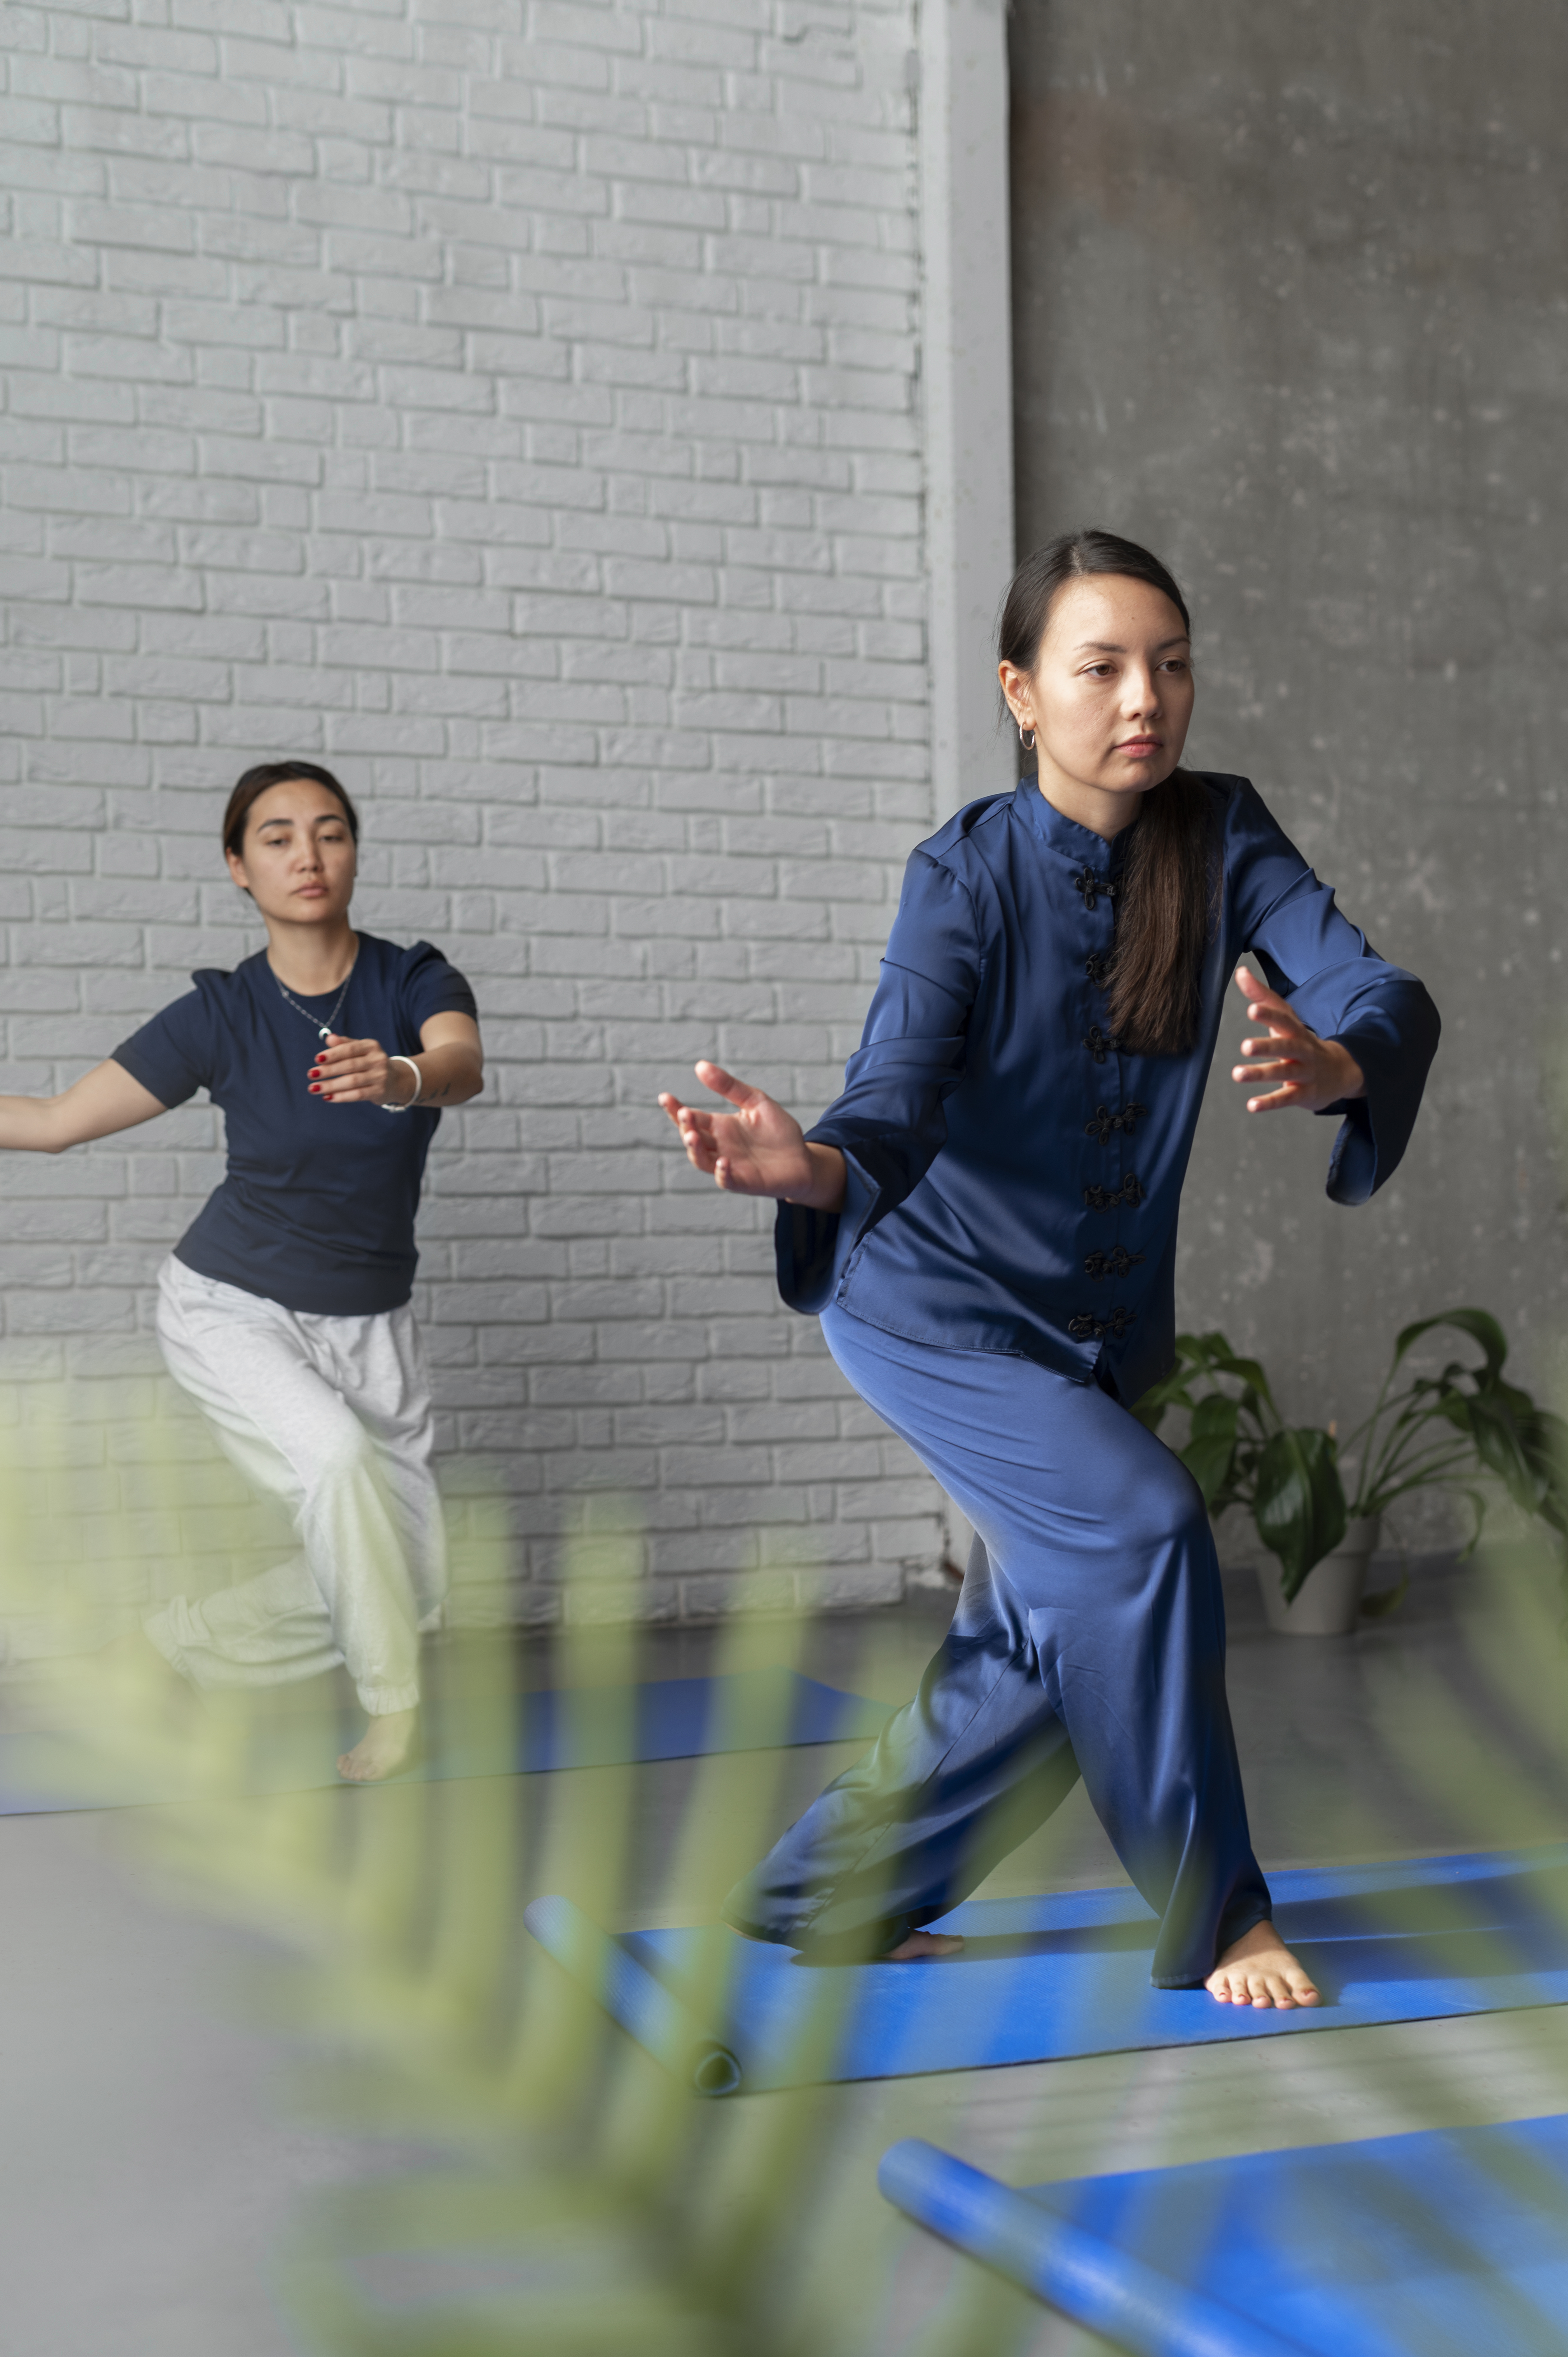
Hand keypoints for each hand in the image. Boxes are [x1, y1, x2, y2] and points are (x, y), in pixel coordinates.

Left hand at [308, 1033, 415, 1107]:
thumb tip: (328, 1038)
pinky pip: (357, 1095)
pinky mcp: (379, 1092)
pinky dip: (341, 1097)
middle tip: (311, 1074)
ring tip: (313, 1088)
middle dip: (328, 1071)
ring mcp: (380, 1077)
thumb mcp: (360, 1049)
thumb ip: (344, 1044)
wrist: (395, 1080)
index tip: (317, 1059)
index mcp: (371, 1046)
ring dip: (331, 1085)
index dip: (333, 1054)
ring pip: (352, 1081)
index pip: (350, 1049)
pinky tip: (327, 1097)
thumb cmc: (370, 1062)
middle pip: (349, 1066)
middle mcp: (378, 1060)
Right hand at [658, 1061, 846, 1208]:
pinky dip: (722, 1173)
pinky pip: (726, 1180)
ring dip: (695, 1149)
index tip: (665, 1097)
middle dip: (684, 1127)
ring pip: (702, 1160)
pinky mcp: (744, 1181)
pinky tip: (723, 1161)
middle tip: (684, 1114)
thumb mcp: (755, 1101)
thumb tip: (700, 1065)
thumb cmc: (778, 1131)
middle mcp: (719, 1146)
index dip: (675, 1109)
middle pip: (691, 1138)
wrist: (803, 1159)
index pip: (691, 1117)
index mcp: (719, 1126)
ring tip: (692, 1136)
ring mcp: (729, 1165)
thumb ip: (729, 1086)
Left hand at [1230, 967, 1364, 1113]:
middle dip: (1267, 1046)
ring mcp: (1305, 1073)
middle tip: (1245, 1045)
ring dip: (1261, 1074)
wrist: (1341, 1072)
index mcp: (1296, 1031)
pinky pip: (1286, 1098)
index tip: (1252, 1008)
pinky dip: (1270, 1102)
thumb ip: (1263, 997)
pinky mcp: (1304, 1094)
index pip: (1284, 1019)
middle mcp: (1302, 1050)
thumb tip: (1241, 972)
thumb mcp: (1287, 1019)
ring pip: (1284, 1072)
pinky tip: (1251, 1105)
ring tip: (1237, 1073)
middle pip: (1286, 1046)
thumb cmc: (1303, 1042)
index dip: (1270, 1014)